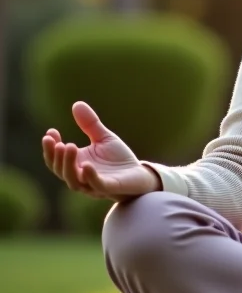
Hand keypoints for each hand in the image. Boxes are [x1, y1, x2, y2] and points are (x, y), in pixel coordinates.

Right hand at [41, 101, 158, 201]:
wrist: (140, 174)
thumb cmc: (118, 159)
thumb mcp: (103, 138)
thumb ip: (90, 124)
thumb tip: (77, 104)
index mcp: (76, 164)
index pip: (55, 159)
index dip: (50, 148)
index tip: (50, 132)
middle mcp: (80, 176)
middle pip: (60, 170)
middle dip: (56, 156)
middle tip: (58, 142)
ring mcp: (92, 184)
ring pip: (73, 180)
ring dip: (68, 165)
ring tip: (69, 146)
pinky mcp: (108, 188)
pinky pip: (95, 185)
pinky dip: (90, 177)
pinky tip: (87, 165)